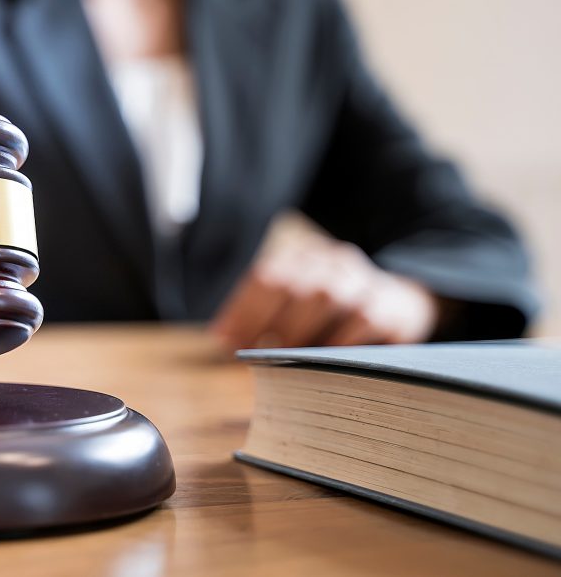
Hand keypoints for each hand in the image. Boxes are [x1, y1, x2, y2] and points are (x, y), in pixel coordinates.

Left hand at [210, 239, 439, 354]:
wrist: (396, 300)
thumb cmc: (328, 311)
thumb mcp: (295, 302)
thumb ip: (260, 315)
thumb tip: (223, 338)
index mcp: (303, 257)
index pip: (267, 276)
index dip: (244, 310)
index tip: (225, 340)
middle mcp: (335, 262)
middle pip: (298, 286)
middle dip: (271, 324)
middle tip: (254, 356)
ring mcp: (368, 281)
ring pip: (330, 298)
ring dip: (302, 333)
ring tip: (284, 361)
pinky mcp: (395, 307)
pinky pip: (367, 321)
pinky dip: (341, 344)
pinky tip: (324, 362)